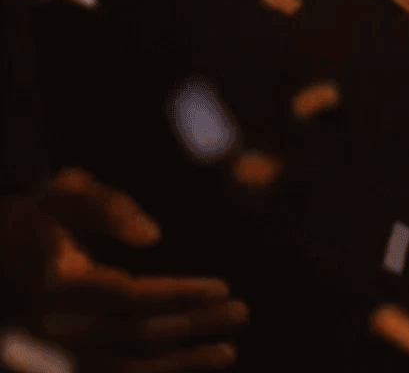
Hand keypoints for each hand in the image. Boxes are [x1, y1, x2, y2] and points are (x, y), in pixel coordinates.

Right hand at [0, 169, 246, 371]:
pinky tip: (194, 362)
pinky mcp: (70, 354)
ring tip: (228, 351)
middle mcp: (57, 322)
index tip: (224, 287)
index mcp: (59, 283)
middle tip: (242, 313)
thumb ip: (113, 210)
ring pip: (126, 366)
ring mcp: (61, 345)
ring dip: (181, 362)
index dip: (178, 295)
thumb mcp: (75, 196)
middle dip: (193, 325)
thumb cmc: (50, 215)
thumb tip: (153, 236)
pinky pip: (117, 372)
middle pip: (135, 333)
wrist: (5, 249)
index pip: (128, 297)